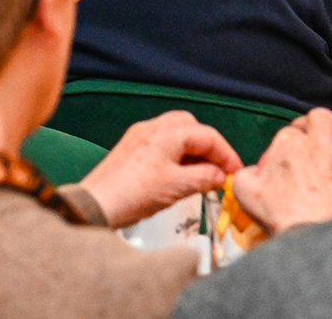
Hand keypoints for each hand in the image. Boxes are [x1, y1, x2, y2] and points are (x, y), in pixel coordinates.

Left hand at [75, 110, 241, 228]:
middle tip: (218, 170)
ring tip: (201, 176)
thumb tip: (221, 175)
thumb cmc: (133, 193)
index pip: (208, 135)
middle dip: (209, 147)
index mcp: (167, 132)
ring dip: (193, 152)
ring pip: (176, 134)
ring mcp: (140, 136)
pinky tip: (179, 176)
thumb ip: (205, 177)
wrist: (97, 205)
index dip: (226, 154)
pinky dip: (177, 156)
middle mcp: (153, 127)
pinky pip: (162, 144)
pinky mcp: (132, 148)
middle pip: (192, 128)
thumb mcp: (177, 187)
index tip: (235, 173)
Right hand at [231, 108, 331, 236]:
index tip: (280, 157)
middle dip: (317, 119)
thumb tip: (249, 173)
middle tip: (313, 126)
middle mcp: (322, 149)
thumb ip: (243, 175)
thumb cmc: (278, 215)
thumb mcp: (245, 190)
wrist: (307, 238)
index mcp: (291, 146)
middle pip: (323, 119)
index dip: (283, 142)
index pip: (288, 132)